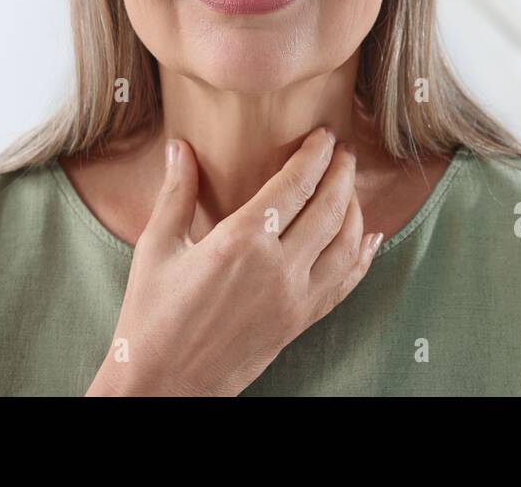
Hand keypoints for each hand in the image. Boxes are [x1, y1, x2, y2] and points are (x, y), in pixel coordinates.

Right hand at [85, 127, 382, 395]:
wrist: (166, 385)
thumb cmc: (152, 317)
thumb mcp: (157, 248)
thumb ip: (176, 193)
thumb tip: (180, 146)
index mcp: (241, 242)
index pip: (295, 185)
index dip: (315, 155)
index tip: (325, 134)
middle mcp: (277, 268)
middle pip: (330, 208)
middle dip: (342, 173)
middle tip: (343, 150)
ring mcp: (295, 298)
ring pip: (347, 243)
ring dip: (355, 209)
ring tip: (350, 185)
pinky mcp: (301, 322)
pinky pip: (346, 282)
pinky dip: (362, 255)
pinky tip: (369, 237)